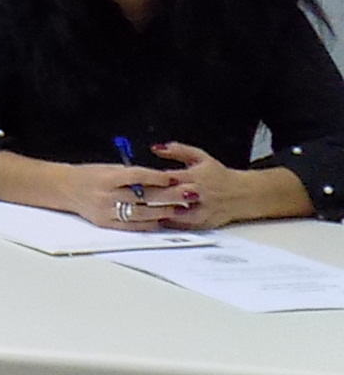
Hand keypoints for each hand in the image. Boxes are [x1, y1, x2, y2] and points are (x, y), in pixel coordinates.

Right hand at [54, 163, 189, 229]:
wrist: (63, 188)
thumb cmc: (87, 175)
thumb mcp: (107, 168)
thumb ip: (131, 174)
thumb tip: (159, 179)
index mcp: (106, 178)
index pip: (136, 176)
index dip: (157, 178)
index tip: (173, 178)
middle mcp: (106, 195)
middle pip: (143, 197)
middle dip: (169, 196)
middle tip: (188, 194)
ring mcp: (106, 211)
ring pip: (141, 213)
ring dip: (164, 211)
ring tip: (180, 209)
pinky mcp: (105, 223)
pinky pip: (132, 226)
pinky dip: (149, 223)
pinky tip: (161, 220)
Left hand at [147, 141, 314, 227]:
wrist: (243, 194)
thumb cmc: (217, 175)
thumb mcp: (200, 157)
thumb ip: (178, 151)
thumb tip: (155, 148)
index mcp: (195, 176)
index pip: (168, 178)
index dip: (150, 180)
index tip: (133, 181)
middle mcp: (199, 194)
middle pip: (170, 197)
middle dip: (151, 198)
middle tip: (131, 198)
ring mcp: (203, 210)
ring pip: (177, 214)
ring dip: (160, 214)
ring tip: (141, 212)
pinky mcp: (205, 223)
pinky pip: (185, 226)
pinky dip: (170, 224)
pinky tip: (155, 222)